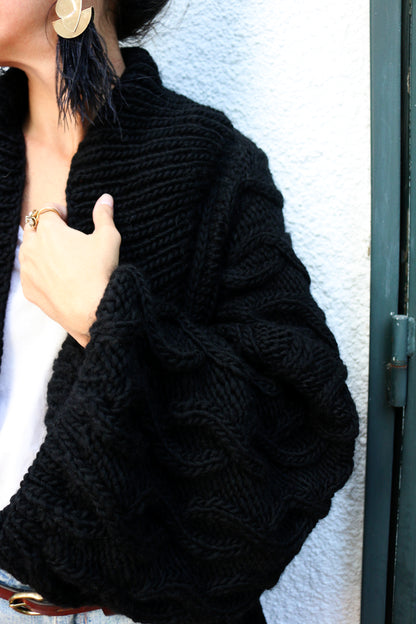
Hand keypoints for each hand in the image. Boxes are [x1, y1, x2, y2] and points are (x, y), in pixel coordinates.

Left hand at [20, 194, 120, 347]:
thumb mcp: (108, 239)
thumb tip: (105, 198)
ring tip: (61, 259)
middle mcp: (32, 246)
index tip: (70, 219)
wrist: (90, 309)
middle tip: (65, 238)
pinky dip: (39, 272)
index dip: (60, 211)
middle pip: (33, 228)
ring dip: (40, 249)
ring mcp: (27, 269)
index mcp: (49, 229)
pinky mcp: (27, 288)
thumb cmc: (99, 272)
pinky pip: (29, 273)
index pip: (47, 209)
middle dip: (46, 228)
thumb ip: (103, 215)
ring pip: (27, 250)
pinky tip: (57, 278)